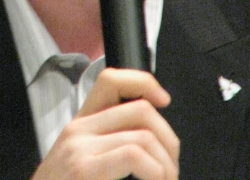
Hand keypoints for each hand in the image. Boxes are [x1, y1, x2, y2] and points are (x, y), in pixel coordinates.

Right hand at [31, 68, 178, 179]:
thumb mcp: (81, 162)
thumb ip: (107, 144)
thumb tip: (152, 140)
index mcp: (80, 124)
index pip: (111, 80)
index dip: (144, 82)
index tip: (163, 101)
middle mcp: (78, 129)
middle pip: (139, 109)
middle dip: (168, 139)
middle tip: (171, 167)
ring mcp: (79, 148)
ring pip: (143, 137)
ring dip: (166, 165)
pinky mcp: (83, 168)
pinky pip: (133, 155)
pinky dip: (155, 171)